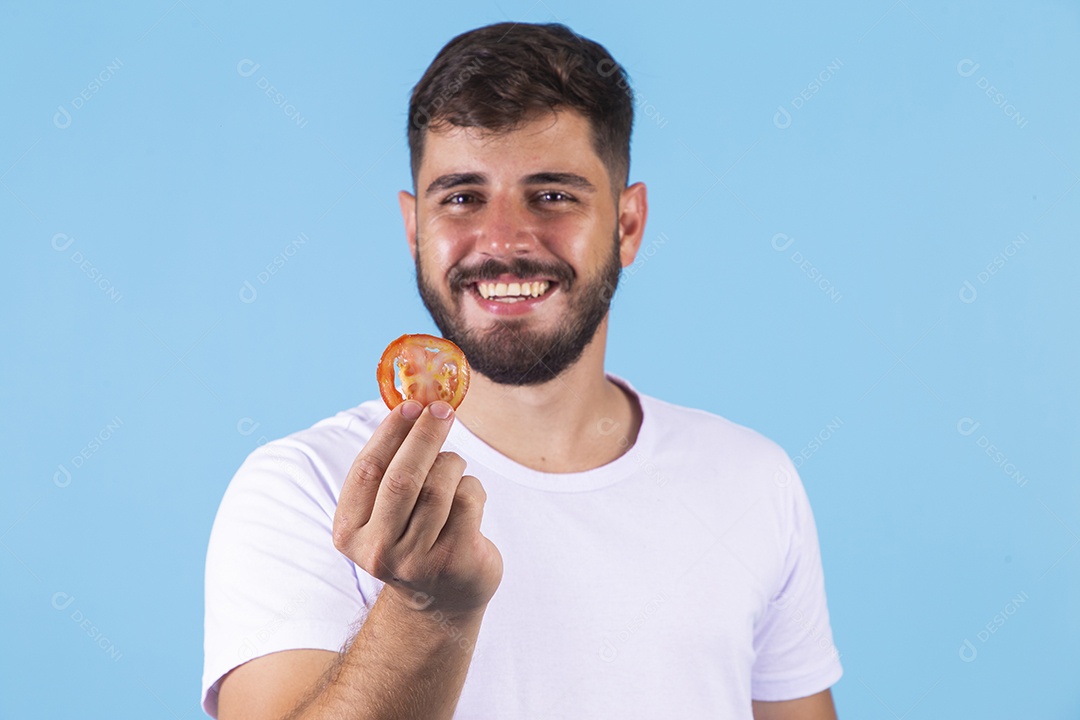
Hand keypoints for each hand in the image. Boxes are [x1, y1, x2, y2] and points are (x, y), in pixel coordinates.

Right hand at [333, 400, 502, 617]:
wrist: (441, 599)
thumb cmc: (412, 537)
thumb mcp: (386, 511)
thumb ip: (389, 467)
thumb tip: (411, 406)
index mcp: (350, 533)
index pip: (367, 470)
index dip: (389, 433)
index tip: (409, 405)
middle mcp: (379, 551)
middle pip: (403, 478)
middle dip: (425, 436)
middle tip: (441, 409)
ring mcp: (418, 560)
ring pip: (439, 487)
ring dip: (451, 463)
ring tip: (453, 465)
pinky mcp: (455, 560)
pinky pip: (467, 500)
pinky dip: (472, 486)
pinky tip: (469, 497)